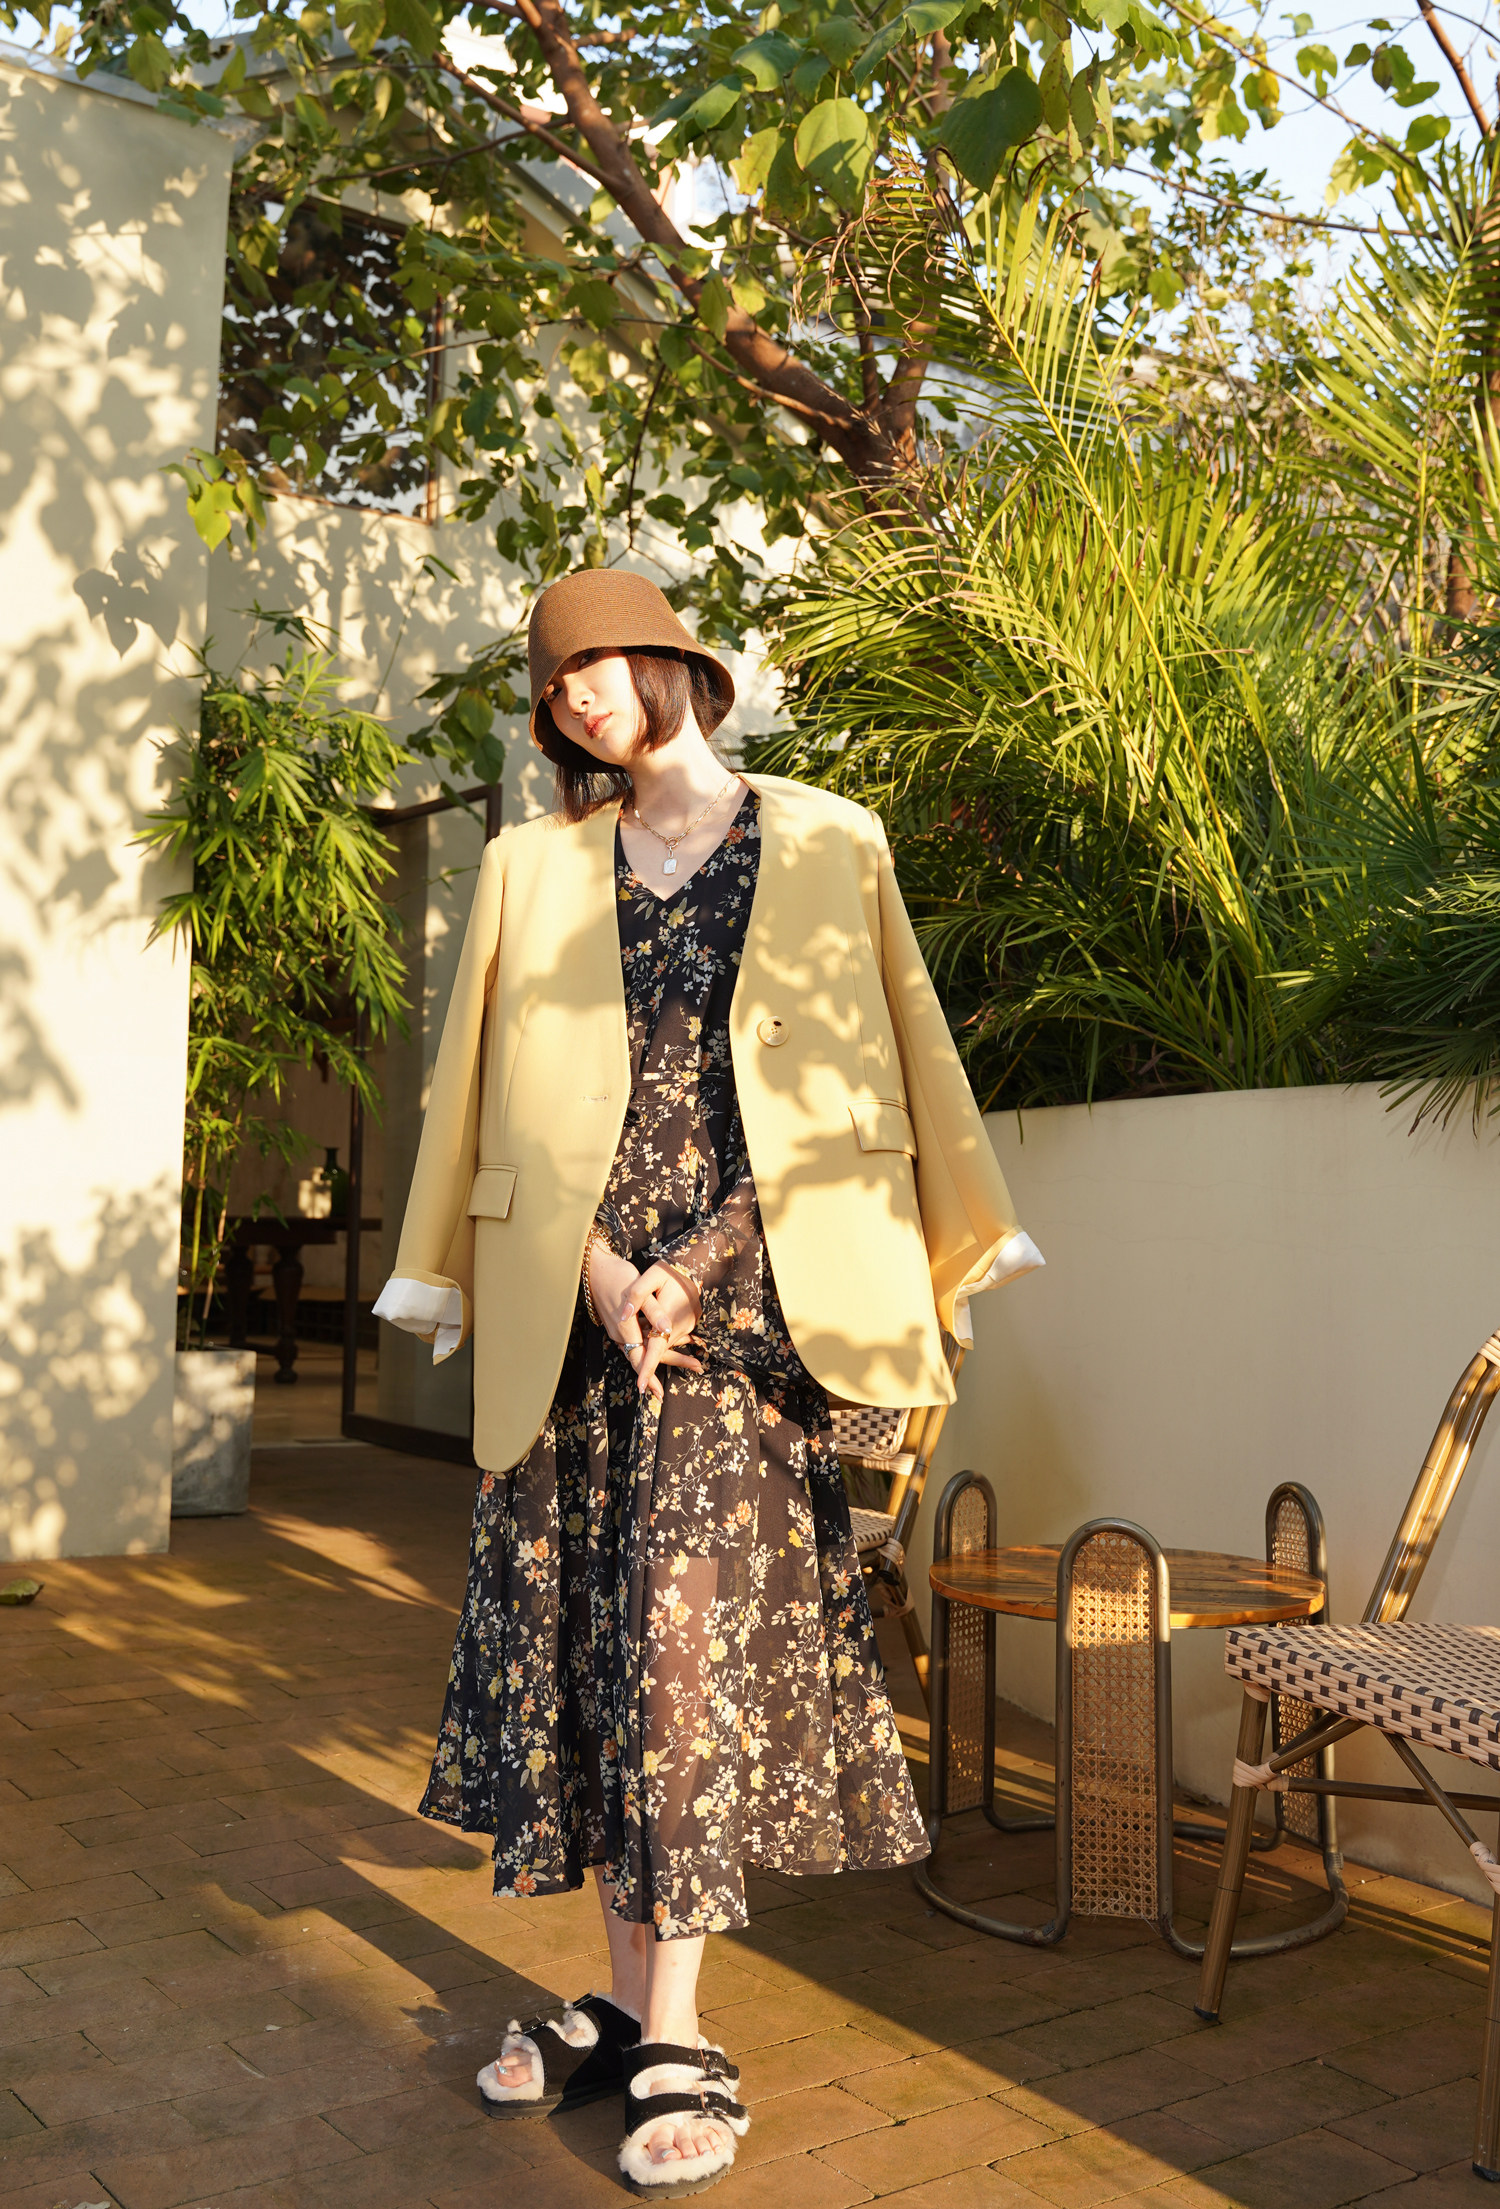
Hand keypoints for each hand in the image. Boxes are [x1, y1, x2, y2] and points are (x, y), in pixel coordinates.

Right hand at [587, 1248, 701, 1399]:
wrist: (594, 1269)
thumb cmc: (618, 1276)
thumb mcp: (639, 1290)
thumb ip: (654, 1311)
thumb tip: (667, 1330)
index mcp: (625, 1328)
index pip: (639, 1359)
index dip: (649, 1376)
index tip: (658, 1392)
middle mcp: (619, 1334)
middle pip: (641, 1359)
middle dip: (656, 1373)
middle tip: (674, 1385)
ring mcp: (617, 1331)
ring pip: (638, 1351)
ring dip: (658, 1358)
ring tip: (685, 1359)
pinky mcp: (618, 1325)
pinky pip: (635, 1341)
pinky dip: (650, 1346)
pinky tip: (665, 1343)